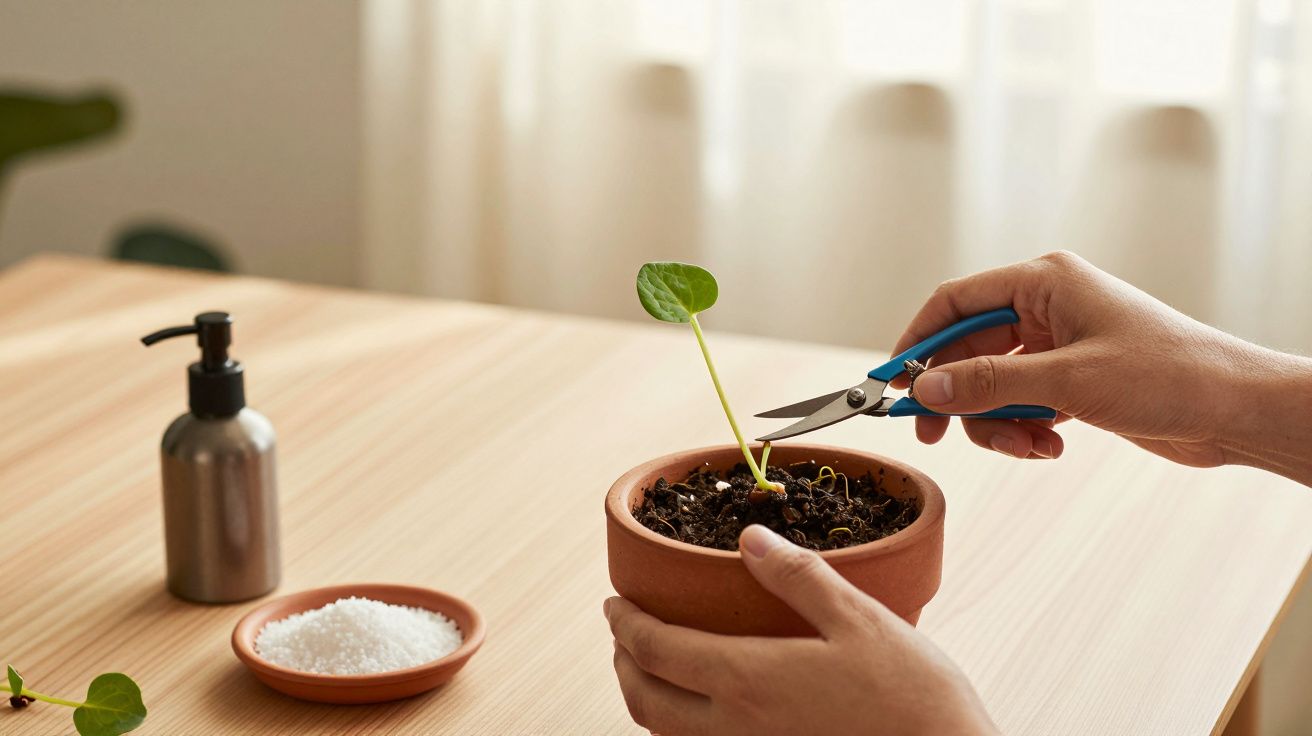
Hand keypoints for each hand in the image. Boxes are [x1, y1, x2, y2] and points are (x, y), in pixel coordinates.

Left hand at [605, 525, 997, 735]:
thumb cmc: (912, 696)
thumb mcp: (860, 619)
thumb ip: (799, 576)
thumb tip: (751, 537)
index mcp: (749, 678)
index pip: (657, 649)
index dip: (625, 624)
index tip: (613, 604)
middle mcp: (736, 726)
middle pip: (644, 698)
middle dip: (622, 662)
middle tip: (622, 634)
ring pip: (666, 734)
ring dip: (643, 697)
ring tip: (649, 668)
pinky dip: (677, 729)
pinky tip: (700, 710)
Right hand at [891, 251, 1311, 482]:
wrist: (1235, 410)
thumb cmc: (1167, 376)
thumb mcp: (1067, 381)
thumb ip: (989, 384)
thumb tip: (927, 389)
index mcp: (1044, 281)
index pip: (954, 302)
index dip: (916, 342)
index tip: (892, 384)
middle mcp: (1047, 307)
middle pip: (968, 348)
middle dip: (956, 395)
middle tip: (934, 435)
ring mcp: (1059, 344)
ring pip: (992, 383)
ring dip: (997, 422)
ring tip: (1028, 444)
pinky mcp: (1072, 379)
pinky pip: (1020, 403)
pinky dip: (1024, 428)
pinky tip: (1051, 445)